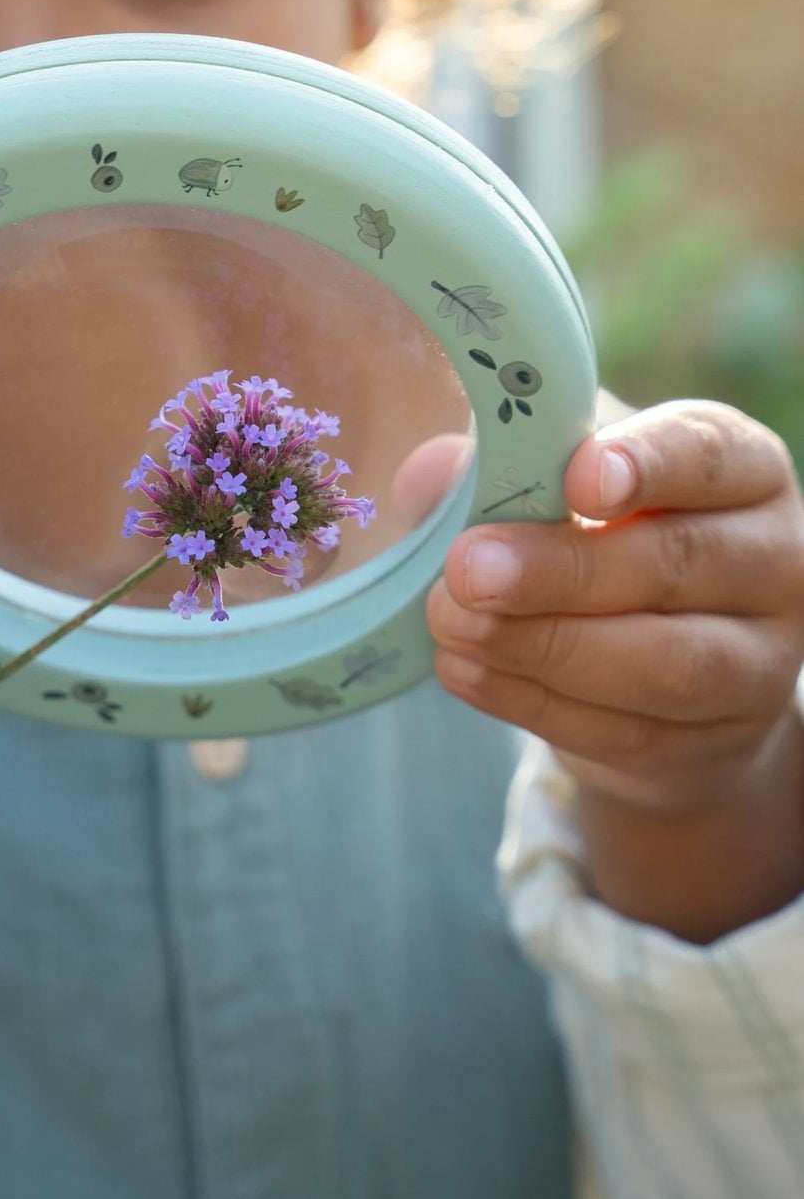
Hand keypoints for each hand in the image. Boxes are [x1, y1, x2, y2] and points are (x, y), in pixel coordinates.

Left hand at [427, 401, 803, 814]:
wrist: (664, 663)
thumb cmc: (607, 537)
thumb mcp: (565, 481)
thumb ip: (501, 467)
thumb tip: (429, 474)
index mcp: (744, 470)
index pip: (707, 455)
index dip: (646, 464)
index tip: (575, 478)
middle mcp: (773, 562)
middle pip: (680, 563)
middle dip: (564, 570)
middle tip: (469, 568)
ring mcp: (757, 663)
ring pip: (665, 664)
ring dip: (546, 645)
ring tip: (453, 623)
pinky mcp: (711, 743)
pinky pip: (624, 730)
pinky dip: (532, 700)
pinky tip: (464, 669)